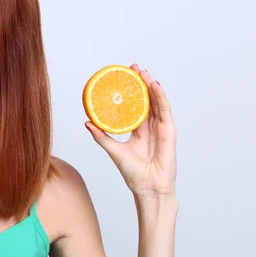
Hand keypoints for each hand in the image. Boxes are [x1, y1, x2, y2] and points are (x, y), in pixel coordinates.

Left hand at [85, 64, 176, 197]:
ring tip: (143, 72)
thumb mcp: (114, 151)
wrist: (148, 188)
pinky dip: (161, 97)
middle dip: (141, 83)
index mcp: (138, 131)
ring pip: (156, 102)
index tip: (122, 78)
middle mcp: (150, 128)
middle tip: (133, 68)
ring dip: (150, 86)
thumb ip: (102, 137)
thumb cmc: (133, 174)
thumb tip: (87, 122)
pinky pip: (165, 111)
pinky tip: (155, 85)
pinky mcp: (169, 132)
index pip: (135, 107)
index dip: (130, 93)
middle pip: (146, 101)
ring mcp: (161, 129)